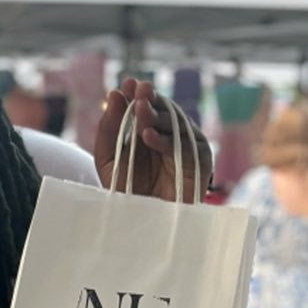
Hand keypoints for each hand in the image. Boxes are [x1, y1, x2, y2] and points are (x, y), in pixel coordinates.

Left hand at [93, 76, 209, 202]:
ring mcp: (186, 146)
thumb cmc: (127, 193)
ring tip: (139, 109)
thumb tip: (112, 94)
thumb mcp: (109, 159)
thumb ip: (108, 129)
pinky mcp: (199, 162)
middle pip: (162, 111)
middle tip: (138, 88)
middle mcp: (169, 136)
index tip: (126, 83)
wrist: (145, 224)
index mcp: (149, 132)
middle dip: (149, 99)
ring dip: (155, 115)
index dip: (137, 94)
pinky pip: (182, 146)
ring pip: (173, 124)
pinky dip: (163, 140)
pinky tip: (146, 135)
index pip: (146, 106)